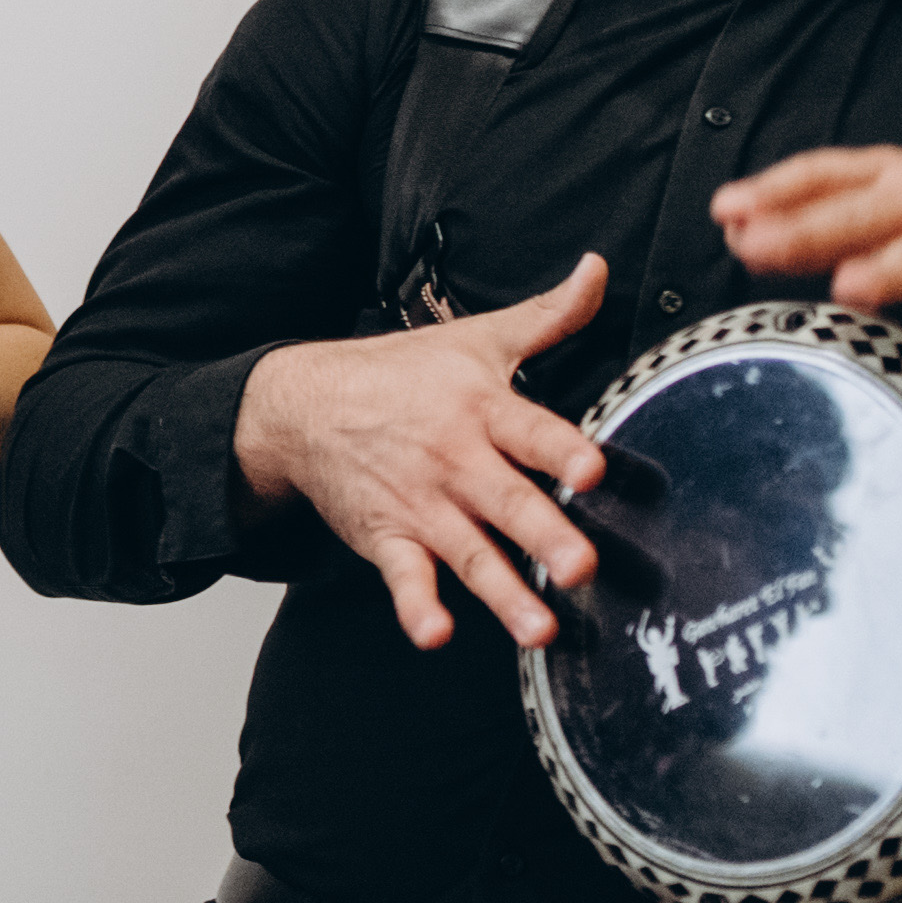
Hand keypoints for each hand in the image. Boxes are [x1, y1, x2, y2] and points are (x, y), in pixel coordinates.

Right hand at [234, 256, 612, 650]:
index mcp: (481, 409)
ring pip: (470, 554)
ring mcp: (420, 505)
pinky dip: (416, 607)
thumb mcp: (475, 338)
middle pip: (508, 501)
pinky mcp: (388, 538)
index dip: (562, 451)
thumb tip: (598, 269)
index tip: (592, 471)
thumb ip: (548, 315)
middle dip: (546, 536)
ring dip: (503, 594)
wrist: (303, 406)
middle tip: (582, 565)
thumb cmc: (400, 374)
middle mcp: (455, 461)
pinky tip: (433, 633)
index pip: (530, 430)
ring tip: (539, 629)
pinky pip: (404, 578)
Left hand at [711, 146, 901, 337]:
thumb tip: (741, 232)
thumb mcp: (896, 211)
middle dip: (808, 229)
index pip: (826, 172)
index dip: (775, 189)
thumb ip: (826, 223)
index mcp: (894, 174)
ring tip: (850, 287)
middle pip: (864, 210)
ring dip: (891, 267)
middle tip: (756, 246)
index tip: (726, 209)